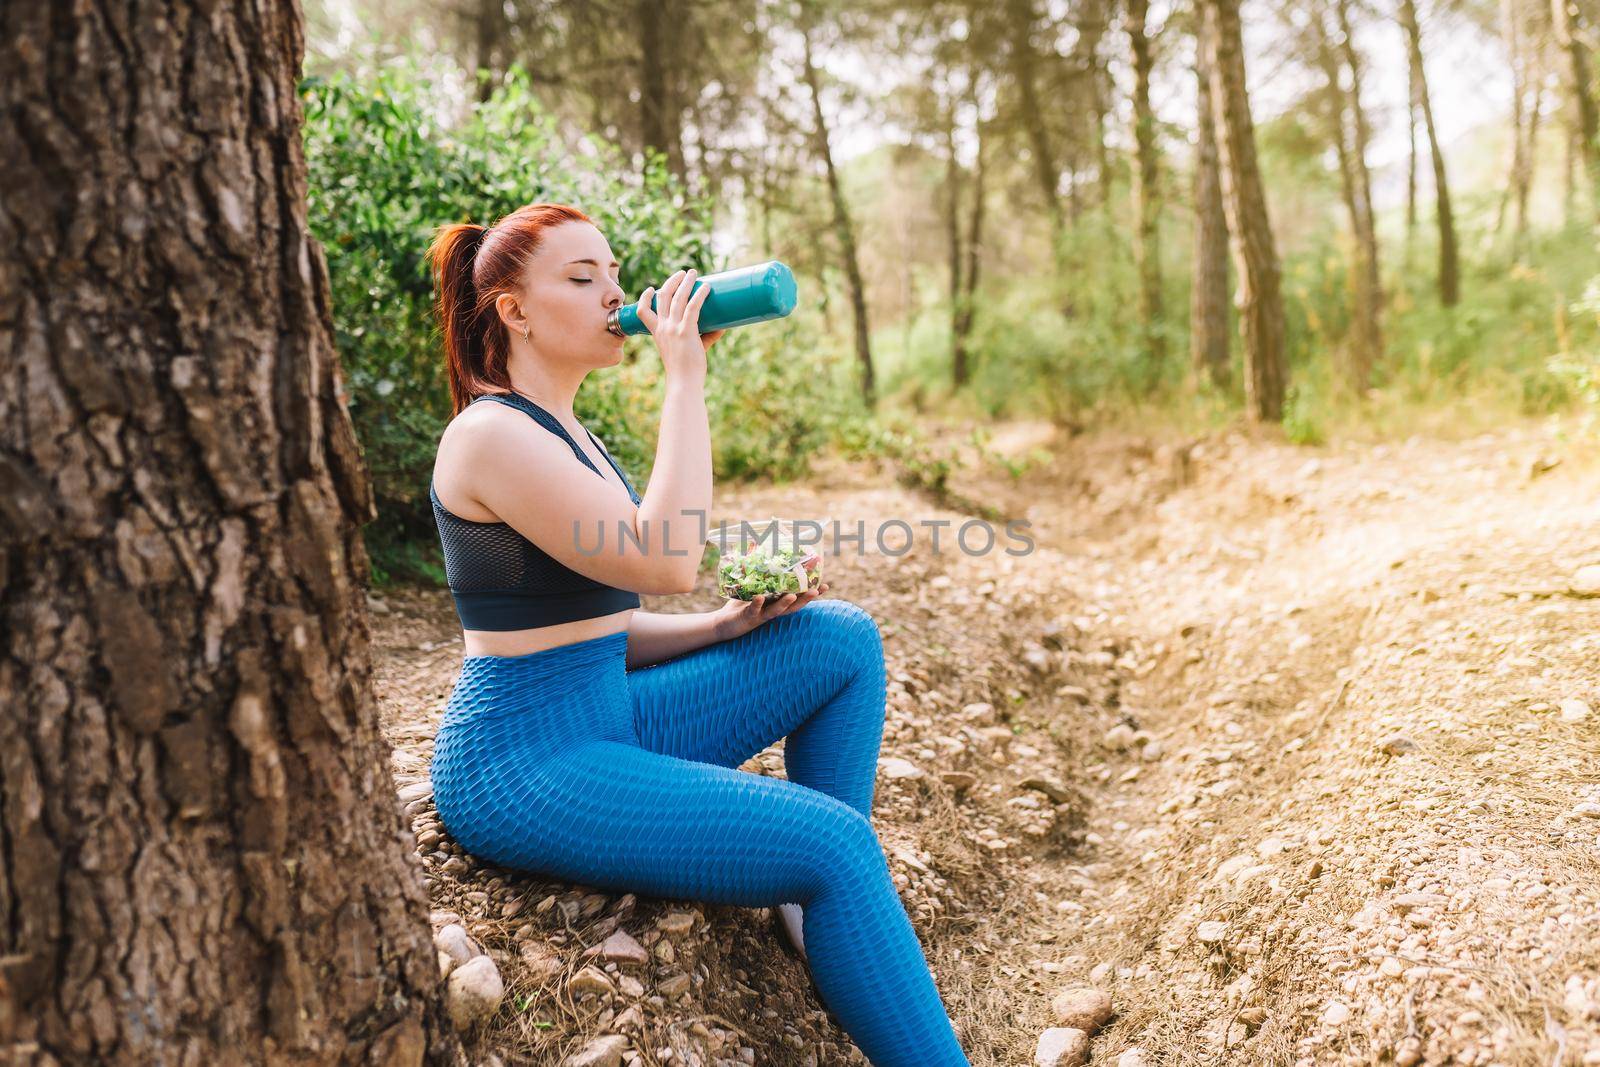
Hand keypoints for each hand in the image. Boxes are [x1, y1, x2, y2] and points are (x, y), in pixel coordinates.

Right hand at [635, 268, 714, 381]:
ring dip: (686, 282)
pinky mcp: (686, 332)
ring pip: (677, 298)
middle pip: (663, 296)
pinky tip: (706, 287)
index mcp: (657, 333)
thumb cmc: (687, 369)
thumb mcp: (691, 349)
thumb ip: (706, 336)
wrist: (684, 382)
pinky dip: (699, 295)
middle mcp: (663, 328)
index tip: (651, 289)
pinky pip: (692, 307)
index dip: (645, 298)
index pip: (643, 311)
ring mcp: (673, 329)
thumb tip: (724, 326)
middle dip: (673, 281)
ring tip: (694, 273)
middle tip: (683, 273)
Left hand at [711, 567, 827, 641]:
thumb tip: (763, 549)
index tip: (825, 586)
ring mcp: (762, 615)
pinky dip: (757, 603)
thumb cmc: (742, 603)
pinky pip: (753, 610)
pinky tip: (759, 597)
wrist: (724, 623)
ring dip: (785, 604)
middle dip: (805, 599)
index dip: (811, 593)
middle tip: (816, 590)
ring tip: (792, 595)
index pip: (798, 598)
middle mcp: (773, 610)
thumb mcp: (754, 588)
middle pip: (793, 606)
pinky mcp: (749, 617)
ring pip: (776, 611)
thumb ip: (762, 575)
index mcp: (777, 603)